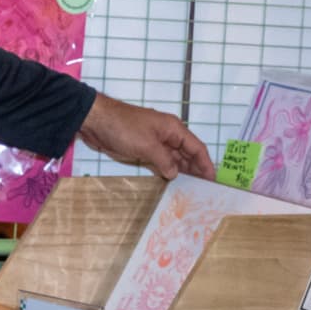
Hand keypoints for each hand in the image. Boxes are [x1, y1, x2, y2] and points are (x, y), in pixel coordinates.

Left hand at [78, 94, 214, 177]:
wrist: (96, 121)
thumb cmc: (124, 128)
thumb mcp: (147, 146)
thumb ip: (164, 161)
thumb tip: (175, 174)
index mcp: (174, 129)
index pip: (197, 147)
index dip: (206, 163)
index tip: (213, 180)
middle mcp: (168, 135)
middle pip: (188, 153)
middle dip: (197, 169)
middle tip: (205, 188)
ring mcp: (156, 142)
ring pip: (175, 158)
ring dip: (183, 171)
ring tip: (192, 188)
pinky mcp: (144, 149)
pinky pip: (162, 161)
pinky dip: (168, 171)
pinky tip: (172, 182)